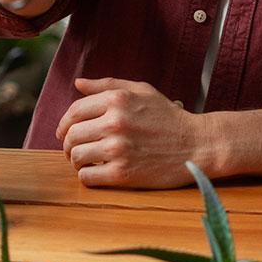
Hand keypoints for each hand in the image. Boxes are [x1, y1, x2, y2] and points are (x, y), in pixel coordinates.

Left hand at [55, 77, 204, 188]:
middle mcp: (114, 122)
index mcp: (117, 99)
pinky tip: (96, 172)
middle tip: (73, 149)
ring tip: (85, 161)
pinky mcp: (123, 174)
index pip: (74, 111)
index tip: (65, 132)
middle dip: (68, 144)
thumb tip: (78, 83)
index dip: (65, 123)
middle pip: (71, 135)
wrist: (197, 144)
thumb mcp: (141, 91)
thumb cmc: (168, 117)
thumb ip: (107, 85)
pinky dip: (86, 176)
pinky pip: (87, 177)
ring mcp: (118, 149)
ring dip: (76, 161)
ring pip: (76, 156)